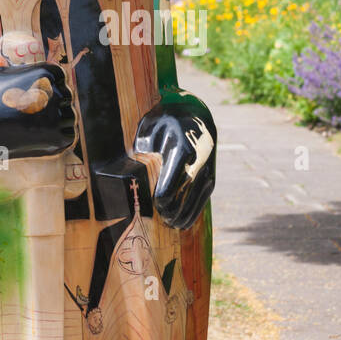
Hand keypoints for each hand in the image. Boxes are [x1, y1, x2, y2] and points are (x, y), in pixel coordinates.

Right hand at [0, 63, 75, 158]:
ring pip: (69, 116)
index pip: (60, 76)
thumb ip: (19, 69)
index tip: (43, 93)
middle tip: (41, 111)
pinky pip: (69, 134)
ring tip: (43, 124)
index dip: (52, 84)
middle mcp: (53, 94)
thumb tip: (24, 67)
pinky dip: (61, 135)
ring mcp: (55, 117)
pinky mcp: (55, 138)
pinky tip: (48, 135)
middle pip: (66, 95)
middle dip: (56, 102)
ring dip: (60, 119)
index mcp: (43, 74)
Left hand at [135, 97, 215, 229]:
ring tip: (170, 223)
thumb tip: (129, 172)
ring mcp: (207, 170)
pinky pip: (202, 201)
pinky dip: (192, 214)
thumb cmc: (164, 123)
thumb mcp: (148, 130)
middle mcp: (199, 161)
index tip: (154, 204)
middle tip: (160, 218)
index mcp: (182, 148)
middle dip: (171, 211)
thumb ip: (141, 151)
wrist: (194, 116)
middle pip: (184, 195)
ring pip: (195, 201)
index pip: (173, 182)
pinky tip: (181, 222)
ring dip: (182, 216)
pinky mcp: (211, 177)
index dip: (162, 199)